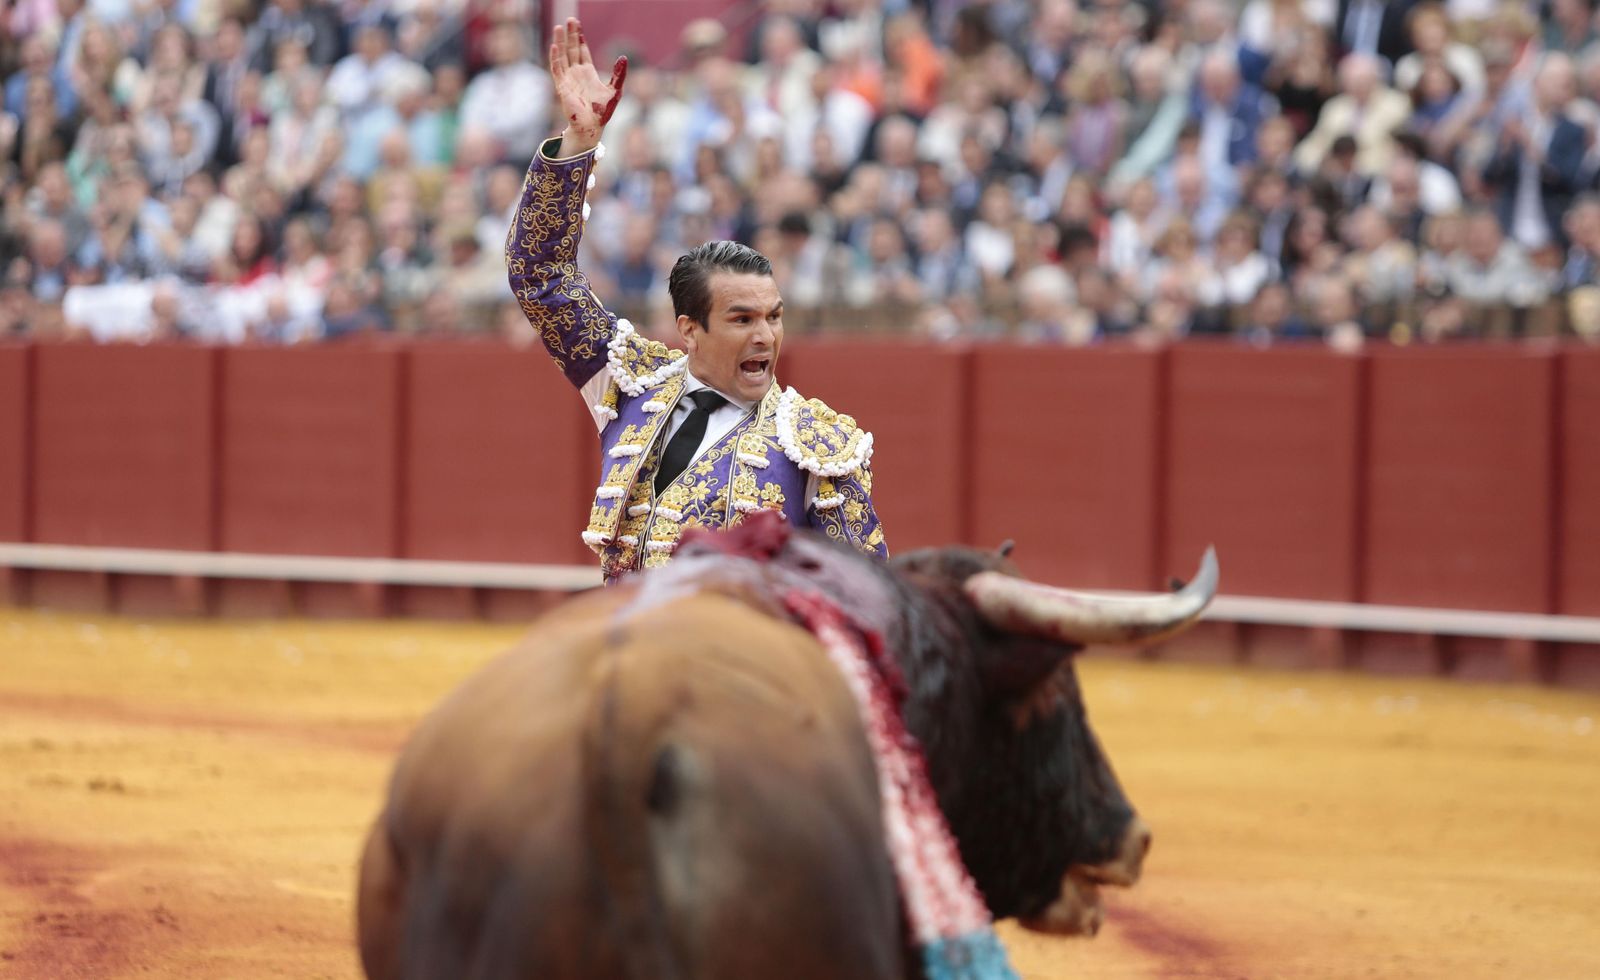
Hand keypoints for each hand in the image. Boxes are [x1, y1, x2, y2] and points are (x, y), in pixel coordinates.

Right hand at [550, 17, 626, 156]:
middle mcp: (576, 74)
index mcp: (588, 73)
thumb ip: (619, 74)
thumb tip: (623, 57)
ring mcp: (568, 79)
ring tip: (558, 27)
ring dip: (560, 42)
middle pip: (572, 49)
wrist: (592, 127)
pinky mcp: (562, 87)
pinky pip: (557, 69)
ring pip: (562, 56)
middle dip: (571, 35)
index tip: (578, 25)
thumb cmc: (602, 112)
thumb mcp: (615, 90)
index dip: (580, 38)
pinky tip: (555, 46)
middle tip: (569, 19)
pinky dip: (555, 58)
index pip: (582, 51)